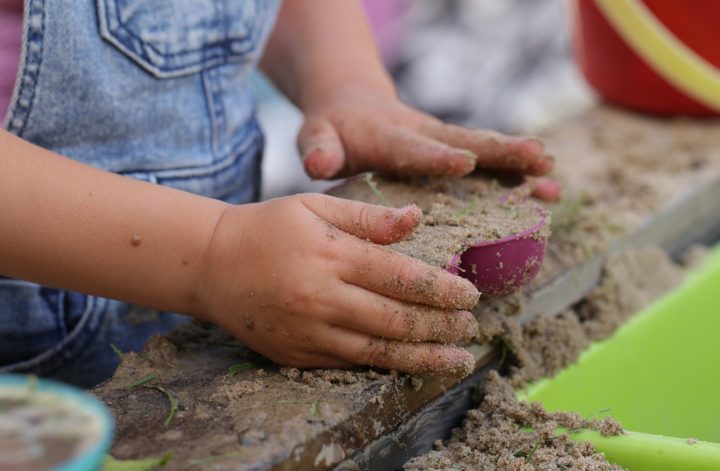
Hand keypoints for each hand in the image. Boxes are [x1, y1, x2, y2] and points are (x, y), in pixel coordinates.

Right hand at [195, 194, 480, 375]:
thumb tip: (418, 219)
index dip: (443, 290)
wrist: (210, 265)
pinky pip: (350, 364)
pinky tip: (410, 364)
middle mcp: (322, 298)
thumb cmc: (267, 227)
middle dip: (442, 326)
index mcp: (331, 255)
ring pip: (379, 352)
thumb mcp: (315, 206)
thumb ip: (368, 217)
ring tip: (457, 359)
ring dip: (424, 357)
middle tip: (470, 326)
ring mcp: (308, 332)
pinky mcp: (296, 354)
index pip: (402, 277)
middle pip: (397, 320)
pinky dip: (385, 366)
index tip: (471, 295)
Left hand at [298, 85, 560, 199]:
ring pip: (484, 150)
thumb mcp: (317, 136)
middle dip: (500, 152)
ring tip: (553, 176)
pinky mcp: (453, 149)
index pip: (413, 148)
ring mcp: (442, 141)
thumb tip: (318, 163)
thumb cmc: (333, 129)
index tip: (465, 162)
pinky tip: (549, 189)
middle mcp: (422, 135)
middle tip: (537, 158)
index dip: (437, 156)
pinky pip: (488, 160)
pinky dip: (517, 173)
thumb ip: (318, 149)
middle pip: (465, 142)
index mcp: (388, 137)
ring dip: (518, 162)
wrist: (352, 104)